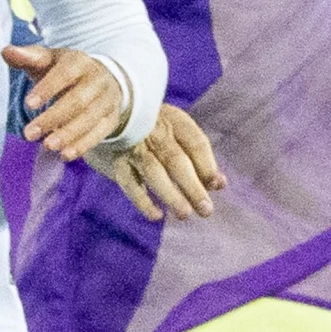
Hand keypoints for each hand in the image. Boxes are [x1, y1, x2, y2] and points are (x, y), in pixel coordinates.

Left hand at [4, 42, 132, 163]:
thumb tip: (7, 51)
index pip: (65, 74)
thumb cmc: (65, 70)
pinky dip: (83, 145)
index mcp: (79, 62)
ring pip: (90, 118)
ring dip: (69, 134)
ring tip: (47, 146)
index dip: (48, 88)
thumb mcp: (48, 60)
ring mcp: (107, 100)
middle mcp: (98, 80)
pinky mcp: (111, 118)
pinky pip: (100, 133)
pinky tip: (65, 154)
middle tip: (30, 134)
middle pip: (78, 100)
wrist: (103, 79)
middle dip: (54, 118)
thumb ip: (27, 57)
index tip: (28, 104)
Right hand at [96, 105, 225, 221]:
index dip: (208, 165)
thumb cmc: (156, 129)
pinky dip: (142, 200)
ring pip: (153, 172)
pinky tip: (156, 215)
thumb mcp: (178, 132)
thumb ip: (199, 157)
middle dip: (192, 187)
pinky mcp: (118, 162)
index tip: (217, 185)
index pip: (196, 142)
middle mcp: (154, 132)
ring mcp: (134, 147)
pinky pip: (129, 183)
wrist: (112, 116)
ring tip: (184, 214)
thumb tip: (218, 184)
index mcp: (175, 121)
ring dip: (170, 195)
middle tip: (206, 210)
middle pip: (176, 160)